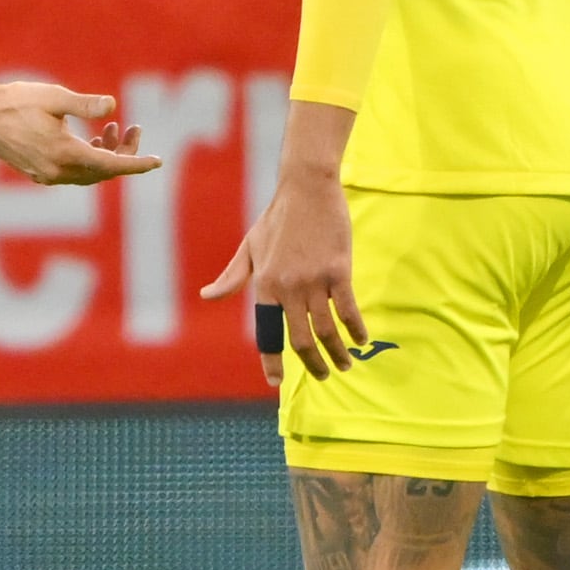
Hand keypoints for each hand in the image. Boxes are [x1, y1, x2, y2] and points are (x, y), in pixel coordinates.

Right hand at [0, 78, 159, 186]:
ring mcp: (46, 175)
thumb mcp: (55, 97)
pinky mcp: (37, 172)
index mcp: (65, 155)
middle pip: (103, 171)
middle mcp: (57, 172)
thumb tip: (113, 107)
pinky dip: (88, 158)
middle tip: (135, 129)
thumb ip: (86, 105)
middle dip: (123, 153)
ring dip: (105, 154)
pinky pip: (73, 173)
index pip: (111, 166)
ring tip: (113, 128)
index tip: (157, 162)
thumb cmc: (15, 101)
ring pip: (88, 173)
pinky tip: (92, 140)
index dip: (136, 164)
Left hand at [199, 166, 361, 384]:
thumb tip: (207, 295)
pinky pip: (348, 309)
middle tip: (325, 376)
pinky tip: (362, 339)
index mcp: (264, 285)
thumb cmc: (278, 217)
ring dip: (337, 353)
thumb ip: (233, 276)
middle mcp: (287, 288)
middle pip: (300, 340)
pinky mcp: (338, 271)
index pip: (267, 333)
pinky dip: (356, 329)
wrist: (307, 188)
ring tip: (346, 364)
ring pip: (326, 330)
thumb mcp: (250, 246)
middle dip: (313, 364)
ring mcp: (314, 280)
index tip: (275, 381)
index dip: (271, 361)